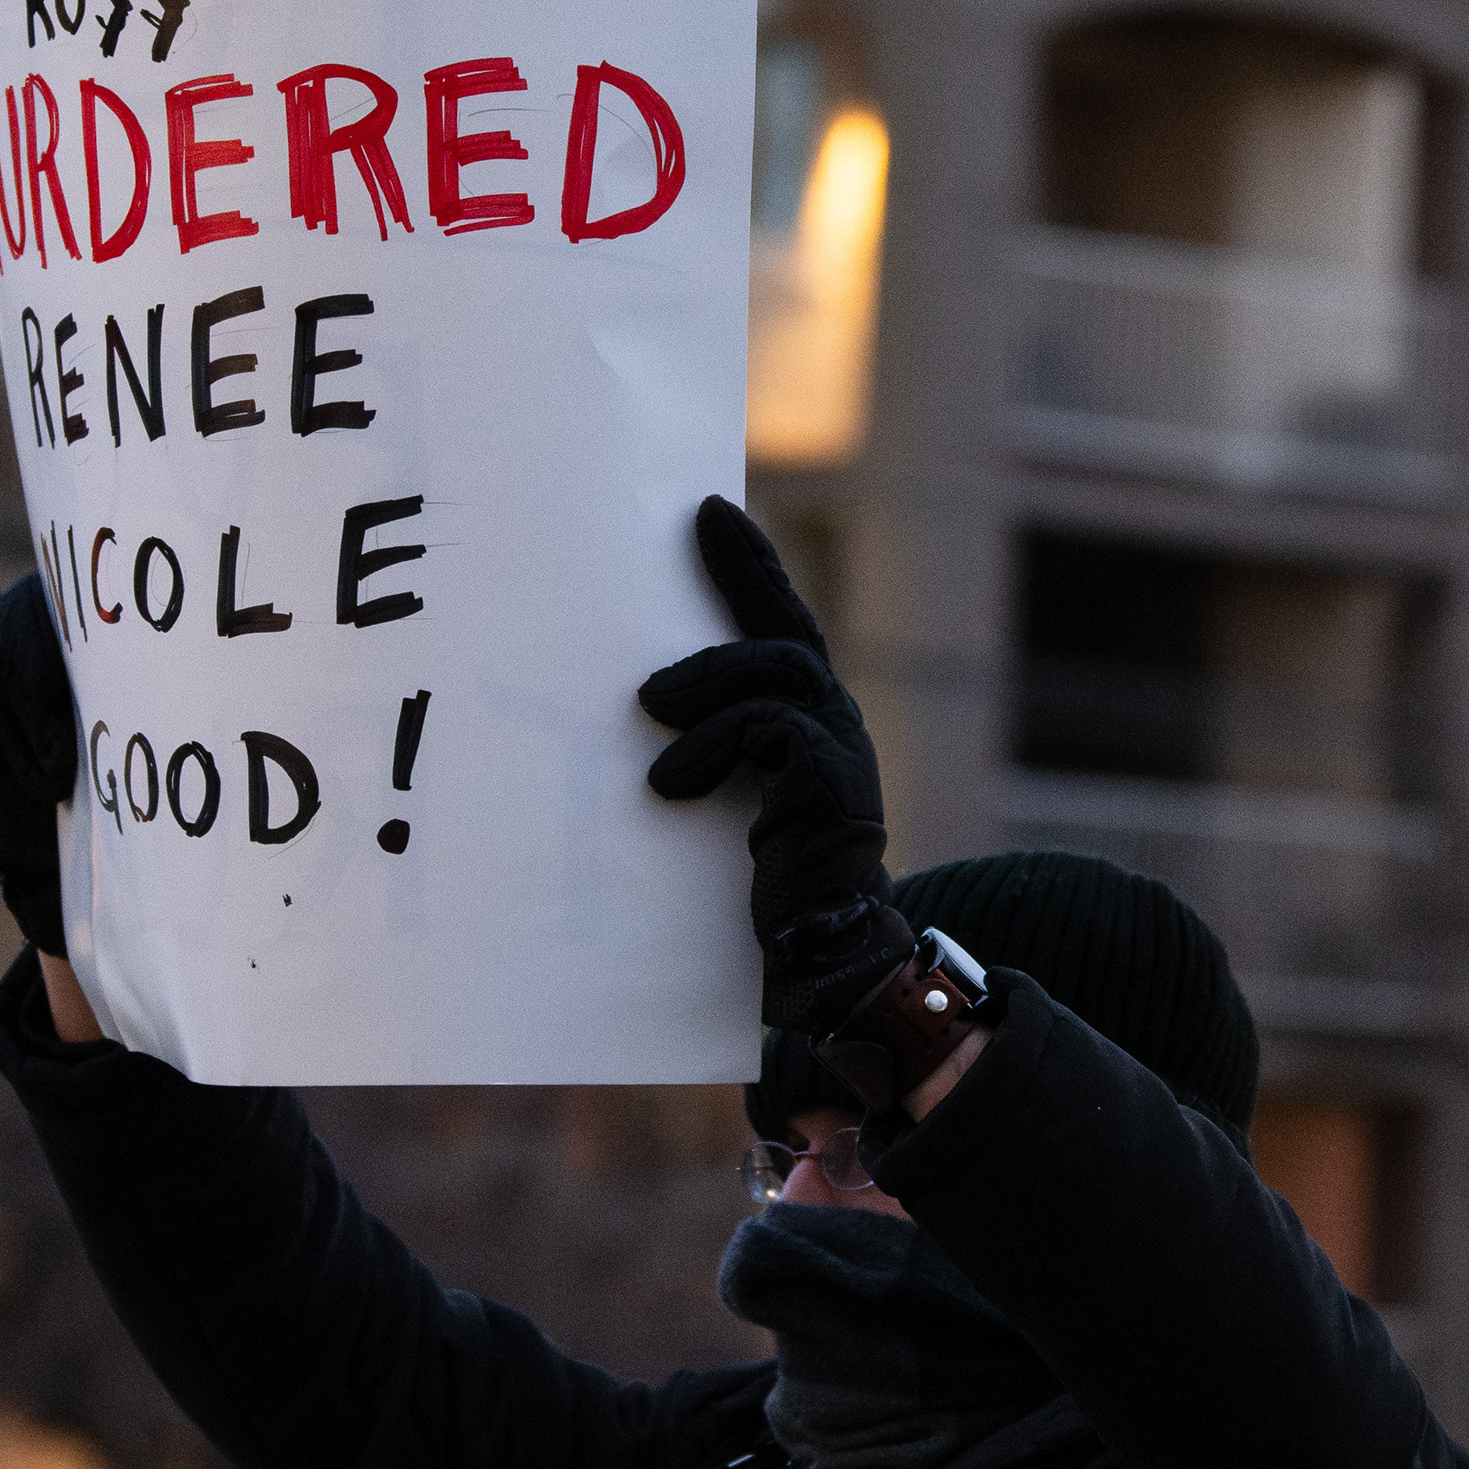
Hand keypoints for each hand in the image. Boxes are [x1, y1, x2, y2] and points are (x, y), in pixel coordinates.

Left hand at [639, 496, 913, 1033]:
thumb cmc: (767, 891)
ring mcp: (840, 751)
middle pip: (784, 632)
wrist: (826, 956)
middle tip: (684, 571)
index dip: (750, 568)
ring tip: (651, 711)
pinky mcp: (831, 782)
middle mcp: (834, 726)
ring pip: (774, 672)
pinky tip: (671, 785)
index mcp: (810, 724)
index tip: (707, 511)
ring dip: (704, 683)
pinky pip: (765, 727)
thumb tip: (629, 711)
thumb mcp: (726, 806)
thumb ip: (707, 754)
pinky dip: (712, 744)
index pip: (781, 628)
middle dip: (738, 587)